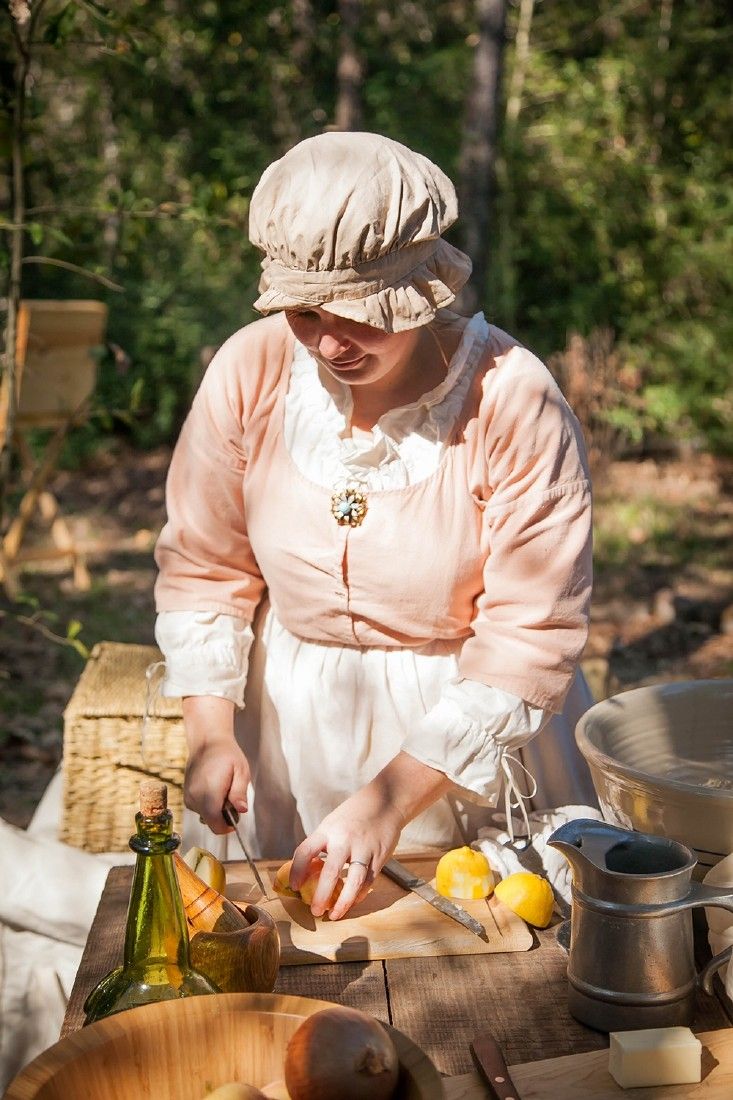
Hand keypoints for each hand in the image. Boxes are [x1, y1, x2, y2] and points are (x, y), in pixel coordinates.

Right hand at [182, 696, 249, 833]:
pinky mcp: (186, 797)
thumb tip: (242, 810)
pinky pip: (200, 810)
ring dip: (216, 809)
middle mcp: (195, 797)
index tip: (236, 816)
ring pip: (205, 817)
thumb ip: (239, 792)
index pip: (215, 824)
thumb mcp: (241, 771)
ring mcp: (188, 797)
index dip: (227, 826)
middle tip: (231, 795)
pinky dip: (209, 804)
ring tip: (222, 788)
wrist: (207, 742)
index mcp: (209, 792)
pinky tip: (213, 787)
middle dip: (223, 816)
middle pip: (211, 822)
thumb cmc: (227, 755)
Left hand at [290, 751, 455, 920]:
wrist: (387, 799)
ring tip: (334, 915)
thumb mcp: (333, 822)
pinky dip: (358, 895)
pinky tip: (351, 902)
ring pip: (354, 882)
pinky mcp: (380, 857)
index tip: (295, 887)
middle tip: (315, 911)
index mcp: (328, 829)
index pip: (305, 851)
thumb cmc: (355, 813)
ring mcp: (364, 849)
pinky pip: (368, 882)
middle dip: (321, 896)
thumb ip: (323, 844)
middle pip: (330, 872)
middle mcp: (345, 839)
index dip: (297, 871)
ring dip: (343, 903)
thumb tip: (308, 870)